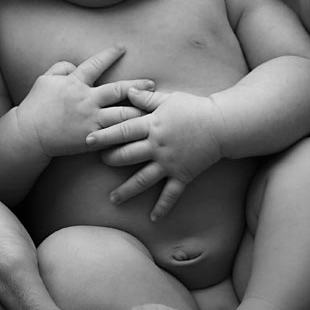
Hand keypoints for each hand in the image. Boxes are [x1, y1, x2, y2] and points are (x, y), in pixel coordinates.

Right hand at [16, 45, 153, 157]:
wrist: (29, 134)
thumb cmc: (36, 106)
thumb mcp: (44, 79)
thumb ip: (62, 67)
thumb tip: (76, 64)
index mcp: (74, 82)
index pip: (96, 64)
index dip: (110, 54)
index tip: (122, 47)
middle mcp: (86, 99)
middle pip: (118, 90)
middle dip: (137, 85)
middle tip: (152, 83)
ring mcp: (90, 119)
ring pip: (122, 114)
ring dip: (138, 111)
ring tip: (152, 109)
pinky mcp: (92, 137)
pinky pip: (114, 133)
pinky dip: (127, 131)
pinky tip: (140, 130)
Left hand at [88, 88, 223, 220]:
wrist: (222, 125)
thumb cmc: (195, 108)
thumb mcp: (170, 98)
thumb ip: (147, 98)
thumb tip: (128, 91)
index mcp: (153, 125)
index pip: (123, 130)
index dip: (104, 135)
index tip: (87, 140)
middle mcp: (158, 146)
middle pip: (128, 155)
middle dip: (111, 159)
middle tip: (99, 162)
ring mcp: (169, 163)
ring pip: (143, 179)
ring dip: (127, 190)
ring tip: (113, 199)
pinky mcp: (182, 175)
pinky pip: (171, 194)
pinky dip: (163, 207)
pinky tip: (154, 218)